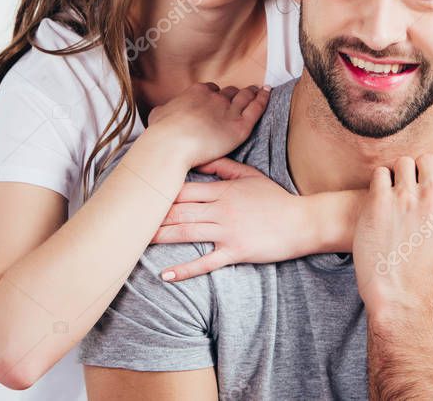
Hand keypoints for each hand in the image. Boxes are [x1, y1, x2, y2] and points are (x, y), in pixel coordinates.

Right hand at [146, 83, 270, 167]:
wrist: (172, 144)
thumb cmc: (162, 133)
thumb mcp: (159, 114)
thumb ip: (165, 110)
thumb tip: (163, 112)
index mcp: (196, 92)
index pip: (210, 89)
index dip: (215, 94)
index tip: (217, 98)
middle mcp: (214, 98)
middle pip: (229, 93)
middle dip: (234, 94)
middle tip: (241, 95)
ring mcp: (228, 111)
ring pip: (244, 98)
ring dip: (251, 93)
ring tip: (258, 90)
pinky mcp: (239, 126)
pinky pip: (256, 109)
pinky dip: (263, 99)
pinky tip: (267, 92)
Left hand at [149, 157, 300, 280]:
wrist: (302, 221)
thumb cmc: (275, 198)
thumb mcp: (250, 175)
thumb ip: (223, 166)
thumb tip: (200, 157)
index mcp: (222, 190)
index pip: (184, 189)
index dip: (161, 192)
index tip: (141, 194)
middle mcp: (221, 209)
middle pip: (180, 211)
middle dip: (154, 216)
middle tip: (130, 220)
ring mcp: (227, 231)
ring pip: (188, 232)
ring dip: (162, 237)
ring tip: (139, 242)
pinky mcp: (235, 251)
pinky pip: (206, 262)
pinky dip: (185, 270)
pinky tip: (166, 275)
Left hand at [353, 154, 432, 319]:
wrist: (399, 292)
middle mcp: (432, 197)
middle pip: (427, 158)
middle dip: (423, 168)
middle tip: (418, 184)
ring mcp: (403, 198)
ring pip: (403, 162)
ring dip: (401, 172)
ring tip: (401, 189)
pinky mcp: (377, 202)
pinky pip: (380, 173)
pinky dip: (381, 180)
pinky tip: (384, 196)